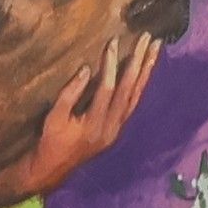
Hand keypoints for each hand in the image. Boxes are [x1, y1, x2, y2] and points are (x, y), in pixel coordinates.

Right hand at [0, 33, 159, 204]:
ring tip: (155, 50)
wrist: (55, 168)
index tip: (114, 41)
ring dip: (146, 72)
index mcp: (95, 124)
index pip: (108, 89)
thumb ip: (70, 93)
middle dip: (140, 62)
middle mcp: (112, 126)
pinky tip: (145, 71)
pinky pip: (133, 103)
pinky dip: (140, 85)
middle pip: (130, 90)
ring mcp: (117, 128)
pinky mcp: (117, 128)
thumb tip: (86, 69)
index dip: (111, 64)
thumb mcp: (54, 117)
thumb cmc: (51, 141)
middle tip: (149, 39)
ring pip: (136, 96)